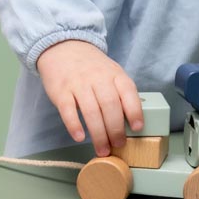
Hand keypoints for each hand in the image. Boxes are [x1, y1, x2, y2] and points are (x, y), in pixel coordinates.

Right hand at [37, 40, 143, 155]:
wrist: (64, 48)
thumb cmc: (92, 67)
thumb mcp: (111, 73)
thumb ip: (120, 92)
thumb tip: (132, 121)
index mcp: (114, 74)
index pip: (128, 92)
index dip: (134, 110)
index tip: (138, 128)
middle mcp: (98, 78)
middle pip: (110, 105)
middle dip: (116, 129)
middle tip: (118, 145)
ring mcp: (79, 84)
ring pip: (91, 111)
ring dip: (98, 134)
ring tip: (102, 150)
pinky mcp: (61, 91)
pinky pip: (68, 110)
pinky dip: (74, 125)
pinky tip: (80, 137)